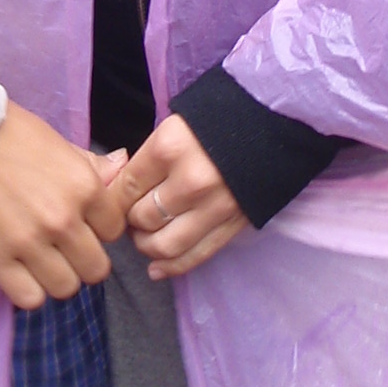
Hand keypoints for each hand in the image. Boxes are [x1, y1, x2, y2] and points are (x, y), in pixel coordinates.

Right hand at [0, 101, 125, 311]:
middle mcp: (63, 220)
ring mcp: (28, 244)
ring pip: (65, 288)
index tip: (82, 225)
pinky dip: (28, 290)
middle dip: (83, 260)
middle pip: (95, 269)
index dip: (98, 229)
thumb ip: (91, 166)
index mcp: (84, 188)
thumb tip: (119, 170)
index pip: (113, 231)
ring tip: (40, 262)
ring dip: (56, 278)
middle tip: (63, 249)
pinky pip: (29, 298)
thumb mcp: (58, 142)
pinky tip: (20, 272)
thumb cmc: (7, 132)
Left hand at [113, 115, 247, 279]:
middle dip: (130, 221)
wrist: (273, 123)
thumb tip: (114, 186)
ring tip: (144, 236)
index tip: (114, 200)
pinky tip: (156, 268)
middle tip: (131, 215)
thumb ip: (144, 158)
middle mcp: (190, 181)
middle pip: (141, 217)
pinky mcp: (233, 225)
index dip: (113, 199)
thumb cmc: (218, 118)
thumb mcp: (175, 125)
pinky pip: (195, 256)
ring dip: (147, 245)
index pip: (125, 188)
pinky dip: (172, 266)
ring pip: (164, 244)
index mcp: (170, 148)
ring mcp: (214, 207)